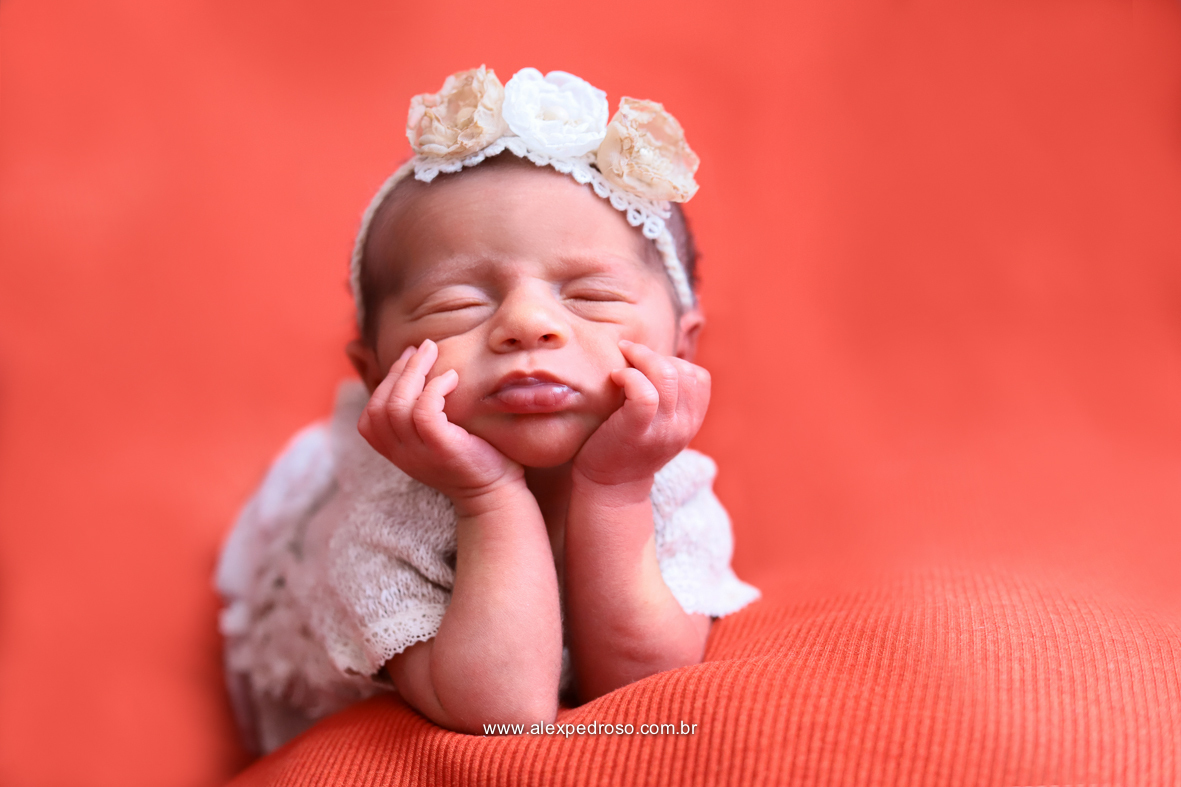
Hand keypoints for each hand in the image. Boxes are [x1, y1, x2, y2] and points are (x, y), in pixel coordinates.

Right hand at [358, 339, 523, 505]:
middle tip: (423, 347)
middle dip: (399, 370)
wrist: (496, 494)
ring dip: (414, 371)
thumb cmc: (473, 459)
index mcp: (395, 453)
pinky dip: (435, 388)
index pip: (370, 416)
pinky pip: (424, 411)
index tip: (408, 359)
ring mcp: (419, 453)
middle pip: (380, 406)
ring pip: (398, 405)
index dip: (386, 382)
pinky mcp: (441, 448)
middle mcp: (401, 455)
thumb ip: (421, 416)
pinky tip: (452, 378)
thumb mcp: (436, 438)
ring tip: (433, 352)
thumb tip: (419, 371)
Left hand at [573, 340, 710, 488]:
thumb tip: (654, 359)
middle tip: (629, 354)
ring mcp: (662, 430)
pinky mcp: (637, 431)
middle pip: (683, 372)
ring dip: (641, 358)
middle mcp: (683, 426)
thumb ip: (667, 400)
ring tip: (622, 360)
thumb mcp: (660, 425)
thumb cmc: (627, 447)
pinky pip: (644, 392)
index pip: (700, 378)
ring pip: (666, 376)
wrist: (611, 488)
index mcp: (691, 422)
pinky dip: (629, 376)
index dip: (674, 362)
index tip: (648, 364)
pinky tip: (615, 377)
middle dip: (654, 355)